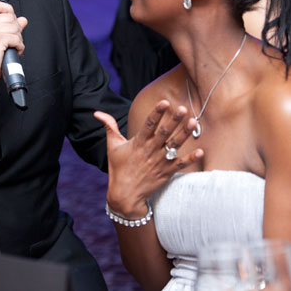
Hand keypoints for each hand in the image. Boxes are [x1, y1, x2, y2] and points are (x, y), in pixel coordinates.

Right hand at [0, 0, 27, 105]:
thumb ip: (6, 26)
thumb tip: (22, 20)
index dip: (8, 11)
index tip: (10, 21)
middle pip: (10, 16)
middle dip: (16, 29)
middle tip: (12, 40)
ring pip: (15, 27)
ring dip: (18, 39)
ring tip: (12, 47)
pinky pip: (17, 38)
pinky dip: (19, 47)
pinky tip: (14, 51)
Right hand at [94, 100, 202, 218]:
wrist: (125, 195)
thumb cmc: (118, 168)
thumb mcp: (112, 146)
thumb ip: (109, 127)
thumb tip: (97, 113)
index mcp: (138, 143)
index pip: (148, 124)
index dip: (156, 113)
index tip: (164, 102)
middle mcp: (150, 151)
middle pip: (164, 133)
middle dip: (174, 120)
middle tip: (183, 109)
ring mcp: (160, 162)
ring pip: (174, 146)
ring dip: (184, 134)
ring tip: (193, 122)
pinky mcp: (167, 172)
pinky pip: (180, 164)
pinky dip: (191, 159)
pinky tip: (201, 150)